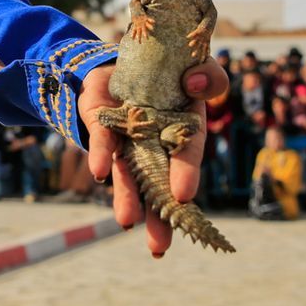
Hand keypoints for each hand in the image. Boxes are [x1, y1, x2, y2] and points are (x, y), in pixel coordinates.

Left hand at [80, 60, 228, 258]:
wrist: (128, 59)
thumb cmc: (173, 68)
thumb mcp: (198, 65)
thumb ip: (207, 77)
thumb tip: (191, 86)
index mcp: (185, 129)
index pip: (188, 154)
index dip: (186, 174)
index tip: (183, 196)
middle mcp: (157, 144)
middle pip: (159, 182)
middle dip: (159, 214)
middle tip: (159, 246)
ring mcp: (128, 141)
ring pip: (129, 175)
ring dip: (128, 199)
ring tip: (127, 222)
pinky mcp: (103, 127)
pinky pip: (102, 144)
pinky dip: (100, 156)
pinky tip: (98, 172)